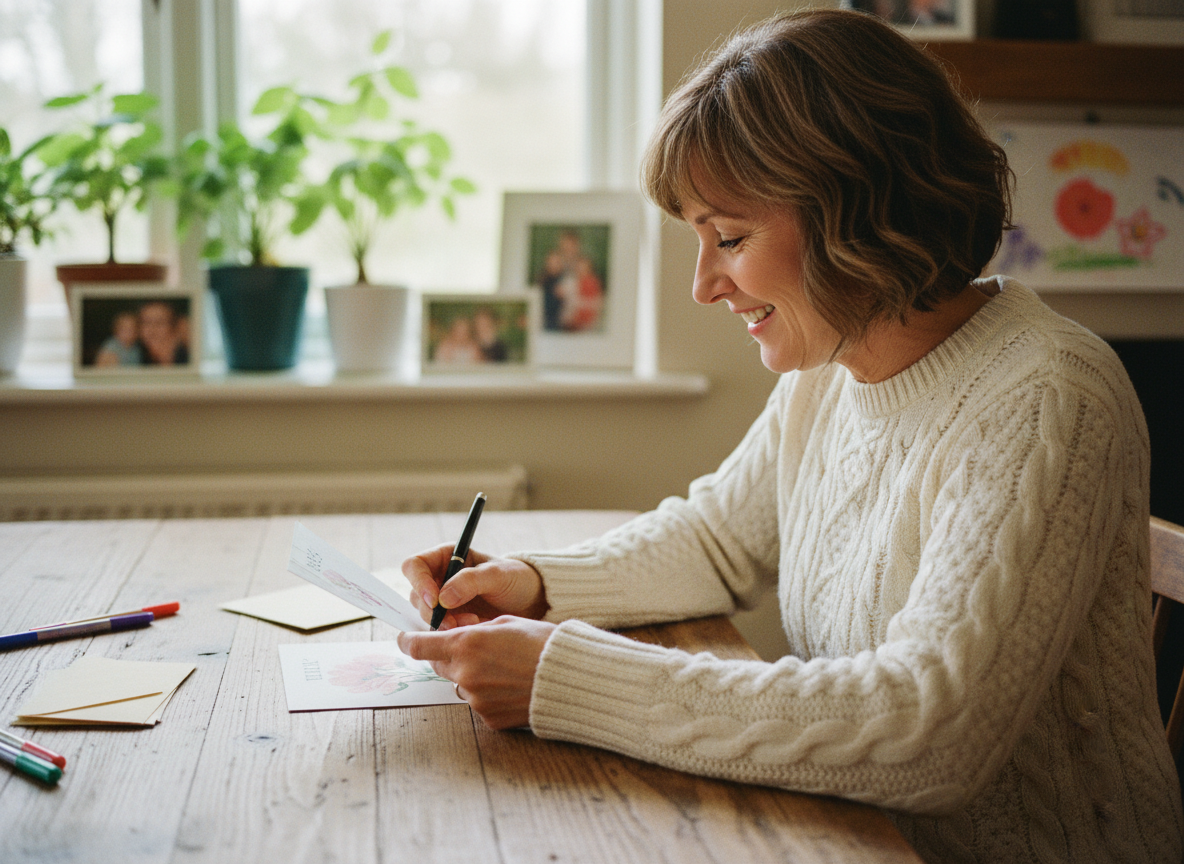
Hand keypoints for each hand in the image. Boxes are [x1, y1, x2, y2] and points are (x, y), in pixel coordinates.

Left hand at [397, 616, 555, 729]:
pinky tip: (512, 687)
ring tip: (504, 669)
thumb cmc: (543, 644)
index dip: (408, 641)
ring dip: (472, 675)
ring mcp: (476, 699)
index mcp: (466, 644)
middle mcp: (465, 673)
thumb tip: (464, 636)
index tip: (404, 639)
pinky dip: (489, 694)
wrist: (570, 680)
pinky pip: (479, 703)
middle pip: (439, 665)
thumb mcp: (507, 623)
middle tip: (472, 649)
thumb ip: (477, 631)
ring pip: (461, 684)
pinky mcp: (488, 718)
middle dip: (448, 656)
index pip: (420, 646)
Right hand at [402, 544, 547, 629]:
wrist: (532, 602)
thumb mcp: (499, 575)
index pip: (415, 565)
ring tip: (473, 624)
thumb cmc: (517, 580)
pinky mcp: (450, 620)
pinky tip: (474, 629)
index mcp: (446, 557)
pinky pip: (439, 629)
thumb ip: (471, 581)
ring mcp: (443, 601)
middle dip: (433, 611)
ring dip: (444, 624)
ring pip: (425, 615)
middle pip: (416, 595)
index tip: (434, 601)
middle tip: (455, 622)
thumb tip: (442, 598)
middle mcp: (439, 578)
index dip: (419, 582)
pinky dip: (452, 633)